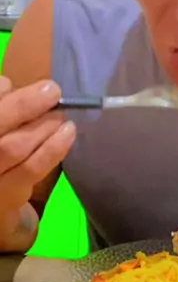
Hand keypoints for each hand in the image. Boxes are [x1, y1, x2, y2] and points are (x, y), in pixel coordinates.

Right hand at [0, 76, 75, 222]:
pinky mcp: (6, 198)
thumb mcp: (1, 130)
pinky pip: (31, 170)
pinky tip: (68, 133)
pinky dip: (52, 148)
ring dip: (42, 125)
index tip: (11, 83)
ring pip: (13, 147)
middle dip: (23, 105)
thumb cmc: (0, 158)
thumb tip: (8, 85)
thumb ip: (1, 107)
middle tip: (52, 90)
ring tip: (61, 112)